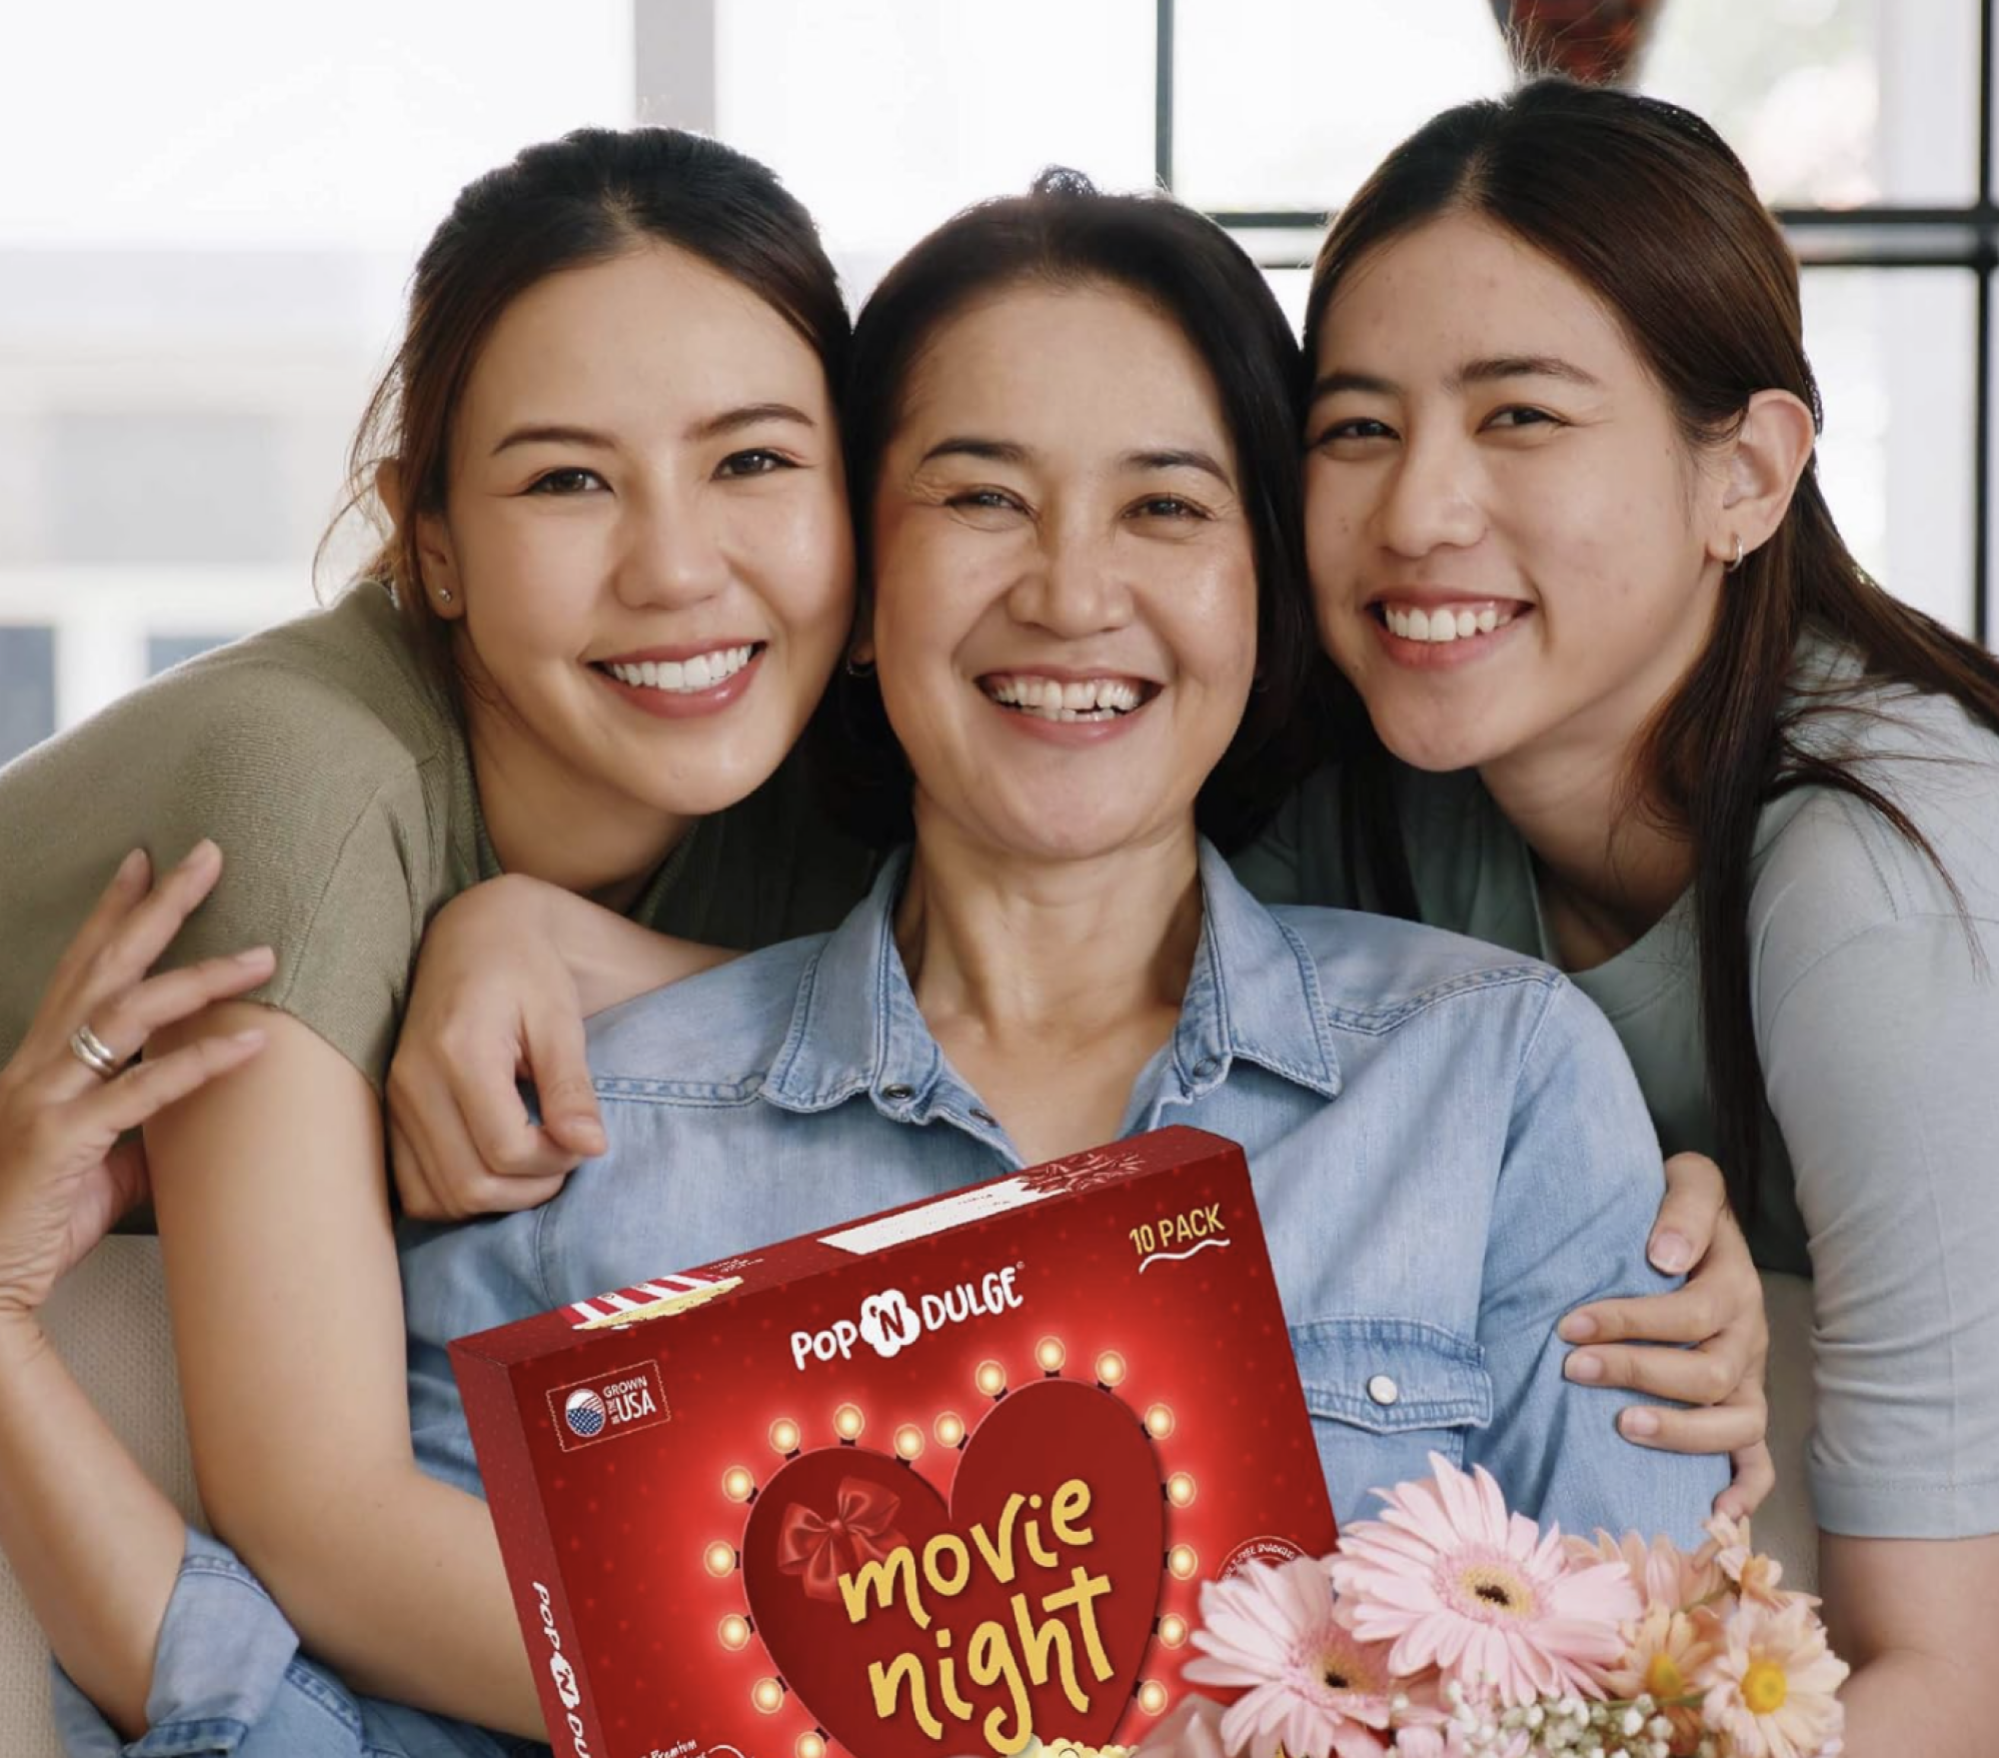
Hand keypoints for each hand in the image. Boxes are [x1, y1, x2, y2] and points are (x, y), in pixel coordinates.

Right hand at [0, 842, 271, 1317]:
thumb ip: (145, 1125)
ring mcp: (45, 1100)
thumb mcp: (102, 1163)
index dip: (112, 913)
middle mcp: (36, 1068)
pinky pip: (142, 1091)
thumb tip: (197, 1109)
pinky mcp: (62, 1142)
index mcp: (39, 1065)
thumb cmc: (37, 1224)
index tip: (144, 860)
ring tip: (264, 954)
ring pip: (125, 1015)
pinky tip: (252, 1041)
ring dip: (200, 977)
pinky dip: (200, 1062)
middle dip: (157, 907)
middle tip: (209, 855)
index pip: (77, 969)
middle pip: (102, 967)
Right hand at [387, 875, 604, 1220]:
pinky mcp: (390, 1113)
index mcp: (459, 1052)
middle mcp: (414, 1082)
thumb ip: (570, 1086)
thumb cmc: (526, 969)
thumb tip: (592, 1149)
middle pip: (470, 1184)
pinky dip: (458, 1196)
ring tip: (534, 1164)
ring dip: (496, 1201)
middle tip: (564, 1158)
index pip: (506, 1150)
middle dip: (530, 1189)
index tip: (583, 1140)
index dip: (555, 1162)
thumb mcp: (559, 1018)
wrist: (473, 934)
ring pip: (439, 1197)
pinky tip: (496, 1168)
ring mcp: (394, 1100)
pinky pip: (414, 1188)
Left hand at [1559, 1151, 1773, 1517]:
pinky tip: (1715, 1514)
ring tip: (1623, 1427)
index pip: (1689, 1313)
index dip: (1630, 1322)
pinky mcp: (1743, 1407)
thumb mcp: (1688, 1181)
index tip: (1569, 1325)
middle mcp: (1748, 1336)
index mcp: (1734, 1284)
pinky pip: (1758, 1460)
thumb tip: (1666, 1256)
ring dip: (1680, 1432)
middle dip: (1636, 1372)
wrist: (1700, 1221)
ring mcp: (1749, 1378)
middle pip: (1706, 1372)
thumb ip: (1684, 1208)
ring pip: (1734, 1422)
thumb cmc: (1678, 1207)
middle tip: (1573, 1368)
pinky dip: (1745, 1491)